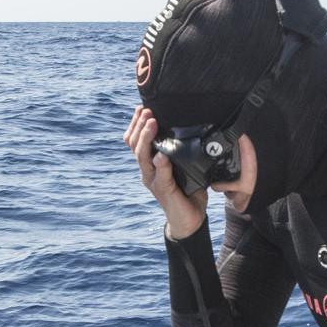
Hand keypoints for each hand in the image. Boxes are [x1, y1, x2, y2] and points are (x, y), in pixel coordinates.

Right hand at [124, 106, 207, 239]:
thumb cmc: (188, 189)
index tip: (141, 107)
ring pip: (142, 158)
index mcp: (149, 163)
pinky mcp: (164, 192)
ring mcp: (153, 182)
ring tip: (152, 124)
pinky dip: (160, 166)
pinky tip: (161, 156)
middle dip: (140, 126)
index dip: (135, 124)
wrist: (190, 219)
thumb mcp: (183, 164)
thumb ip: (181, 148)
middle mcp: (147, 171)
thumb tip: (192, 123)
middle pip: (135, 145)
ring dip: (147, 139)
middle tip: (148, 112)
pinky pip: (160, 177)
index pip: (134, 140)